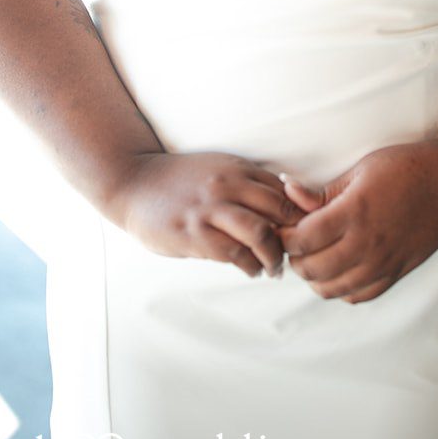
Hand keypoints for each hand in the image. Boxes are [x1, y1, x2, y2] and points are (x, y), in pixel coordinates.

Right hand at [106, 151, 308, 278]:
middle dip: (294, 236)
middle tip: (295, 254)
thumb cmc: (180, 180)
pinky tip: (250, 270)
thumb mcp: (217, 169)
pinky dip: (249, 266)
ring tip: (274, 269)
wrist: (133, 182)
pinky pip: (234, 253)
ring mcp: (210, 209)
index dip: (301, 215)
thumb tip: (282, 208)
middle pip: (281, 211)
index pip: (285, 191)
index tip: (304, 233)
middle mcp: (228, 184)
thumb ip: (246, 183)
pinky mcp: (193, 233)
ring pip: (261, 234)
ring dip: (274, 257)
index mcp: (237, 168)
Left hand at [276, 139, 437, 304]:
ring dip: (315, 277)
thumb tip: (287, 191)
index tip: (282, 228)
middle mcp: (367, 244)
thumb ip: (322, 191)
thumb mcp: (359, 170)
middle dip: (295, 258)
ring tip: (313, 257)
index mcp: (354, 213)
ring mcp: (382, 263)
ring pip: (332, 289)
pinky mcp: (396, 273)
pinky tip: (339, 270)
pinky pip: (358, 296)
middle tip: (294, 243)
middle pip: (312, 269)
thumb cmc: (404, 167)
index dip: (285, 237)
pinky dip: (341, 289)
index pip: (303, 239)